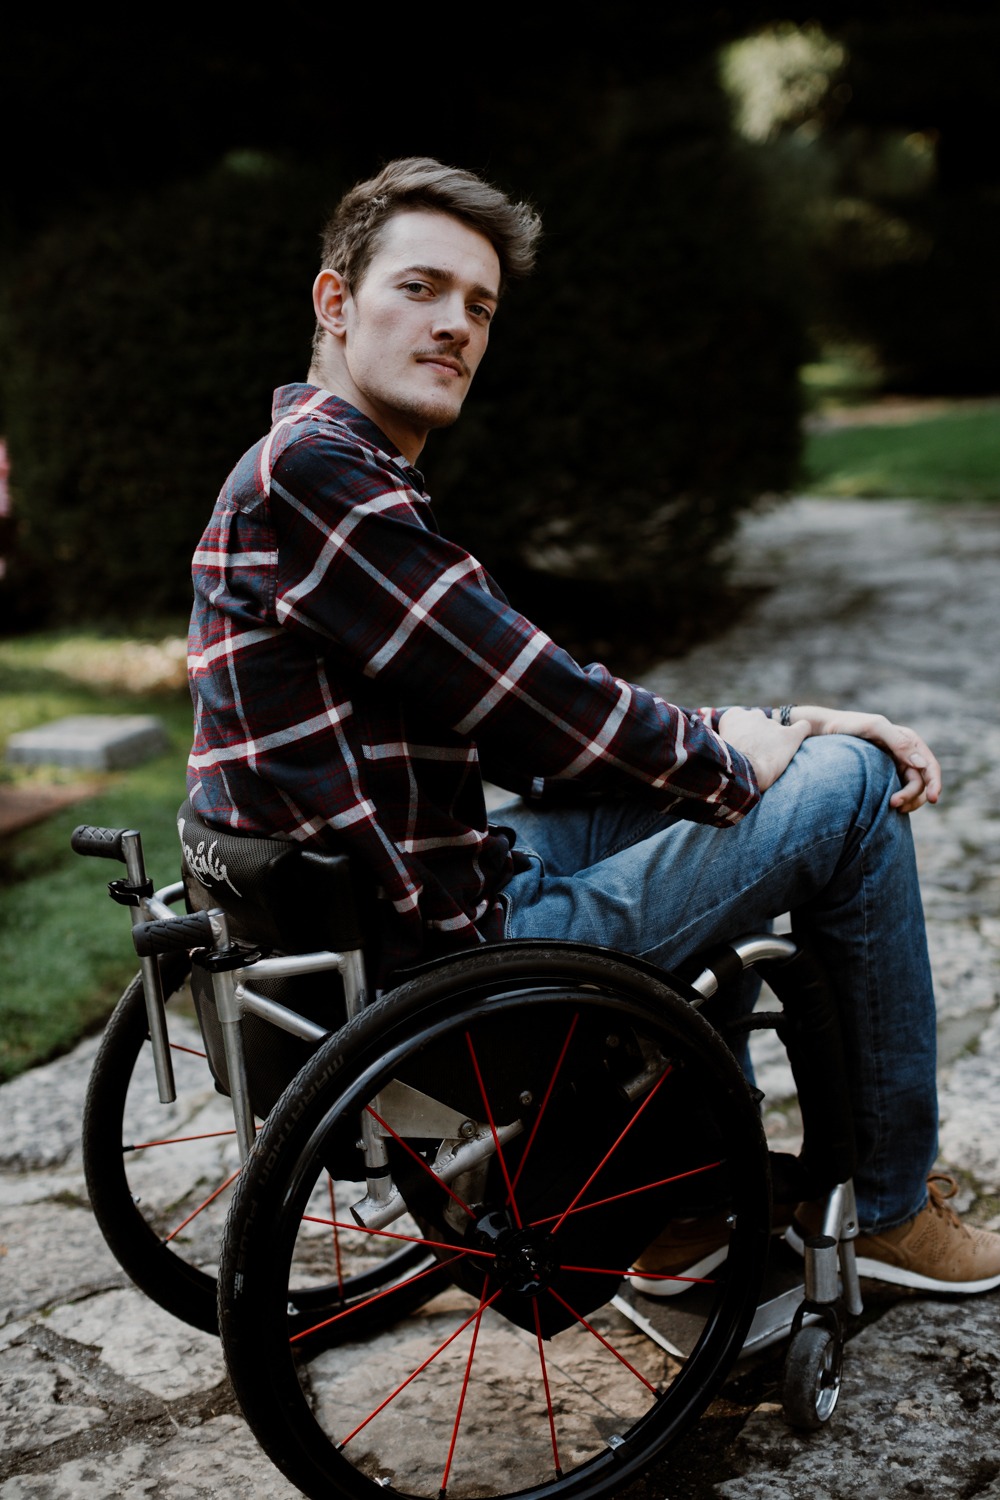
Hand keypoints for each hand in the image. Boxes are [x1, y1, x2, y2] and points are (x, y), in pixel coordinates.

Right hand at [718, 707, 809, 791]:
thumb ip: (725, 741)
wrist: (741, 773)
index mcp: (733, 716)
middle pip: (759, 722)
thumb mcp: (718, 748)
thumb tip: (729, 747)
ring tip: (773, 758)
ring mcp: (773, 724)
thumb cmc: (725, 764)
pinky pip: (803, 727)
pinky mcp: (789, 735)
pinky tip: (800, 739)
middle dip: (759, 736)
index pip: (740, 718)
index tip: (742, 745)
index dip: (742, 733)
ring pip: (777, 728)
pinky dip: (802, 731)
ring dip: (776, 740)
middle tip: (757, 754)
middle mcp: (754, 715)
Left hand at [788, 705, 941, 812]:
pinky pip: (898, 792)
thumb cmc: (848, 725)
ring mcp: (894, 767)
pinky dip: (899, 801)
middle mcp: (905, 754)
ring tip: (891, 807)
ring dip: (908, 801)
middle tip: (895, 805)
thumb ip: (898, 742)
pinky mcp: (883, 777)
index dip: (935, 783)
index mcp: (908, 741)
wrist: (824, 730)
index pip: (930, 766)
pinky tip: (889, 807)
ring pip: (912, 790)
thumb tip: (921, 765)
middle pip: (922, 782)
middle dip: (914, 796)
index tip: (934, 799)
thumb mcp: (874, 728)